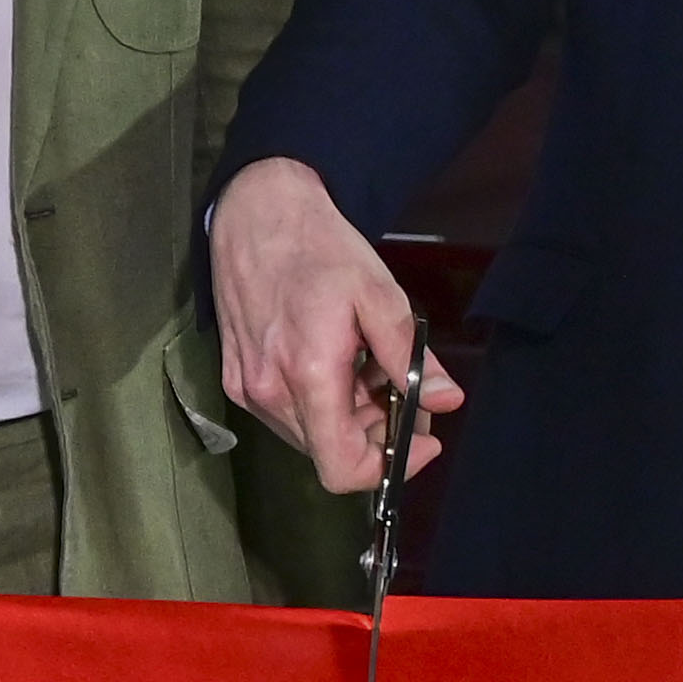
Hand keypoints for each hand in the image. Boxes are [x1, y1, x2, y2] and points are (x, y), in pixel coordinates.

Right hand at [207, 158, 459, 498]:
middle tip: (403, 389)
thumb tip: (447, 400)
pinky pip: (286, 413)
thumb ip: (412, 357)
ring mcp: (247, 387)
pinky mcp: (236, 378)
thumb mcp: (380, 294)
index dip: (388, 467)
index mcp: (308, 374)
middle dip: (376, 434)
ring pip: (310, 435)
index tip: (420, 438)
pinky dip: (320, 401)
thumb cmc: (318, 247)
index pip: (341, 468)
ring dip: (349, 417)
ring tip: (368, 366)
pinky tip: (336, 360)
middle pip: (331, 452)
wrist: (255, 213)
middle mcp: (269, 391)